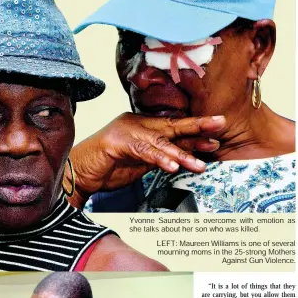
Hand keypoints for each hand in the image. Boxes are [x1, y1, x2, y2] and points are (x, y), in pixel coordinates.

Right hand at [69, 113, 225, 206]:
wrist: (77, 173)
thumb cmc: (104, 169)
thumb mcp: (137, 163)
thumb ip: (156, 157)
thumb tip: (180, 159)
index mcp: (141, 126)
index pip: (172, 128)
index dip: (195, 131)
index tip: (216, 133)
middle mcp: (136, 124)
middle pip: (171, 125)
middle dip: (197, 126)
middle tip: (220, 125)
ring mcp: (126, 131)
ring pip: (160, 141)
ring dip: (183, 152)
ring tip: (200, 163)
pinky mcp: (118, 143)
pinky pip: (144, 151)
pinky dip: (160, 159)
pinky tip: (173, 166)